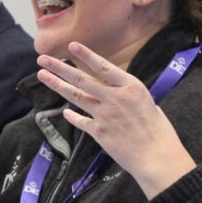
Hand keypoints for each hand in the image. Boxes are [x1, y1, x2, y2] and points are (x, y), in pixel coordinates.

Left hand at [36, 42, 196, 199]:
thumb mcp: (146, 101)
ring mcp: (104, 115)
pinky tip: (64, 113)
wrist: (156, 157)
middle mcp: (114, 98)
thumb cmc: (159, 130)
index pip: (103, 66)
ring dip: (57, 85)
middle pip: (82, 79)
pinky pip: (81, 121)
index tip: (71, 45)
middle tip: (42, 60)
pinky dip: (72, 117)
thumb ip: (127, 93)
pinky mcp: (99, 132)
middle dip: (60, 68)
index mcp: (130, 86)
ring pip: (76, 97)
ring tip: (42, 76)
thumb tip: (114, 87)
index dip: (86, 55)